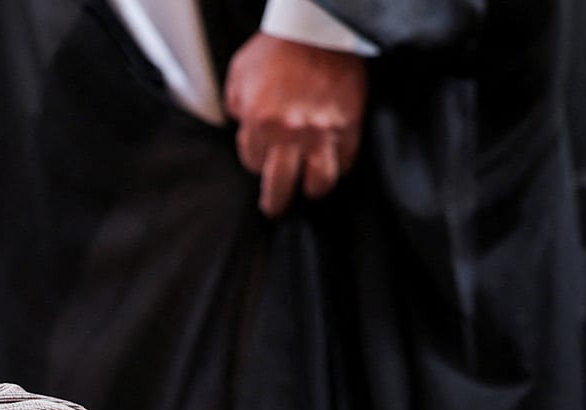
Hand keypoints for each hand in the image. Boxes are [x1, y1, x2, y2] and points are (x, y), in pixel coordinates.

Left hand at [223, 34, 367, 216]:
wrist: (318, 27)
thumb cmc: (277, 47)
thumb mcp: (239, 73)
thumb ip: (236, 105)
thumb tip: (243, 125)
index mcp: (259, 122)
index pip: (252, 163)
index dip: (255, 161)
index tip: (260, 156)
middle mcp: (290, 133)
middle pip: (280, 188)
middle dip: (275, 202)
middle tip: (275, 207)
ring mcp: (322, 132)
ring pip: (319, 183)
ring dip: (311, 190)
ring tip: (308, 189)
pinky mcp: (349, 125)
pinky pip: (345, 161)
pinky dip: (338, 168)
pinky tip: (332, 165)